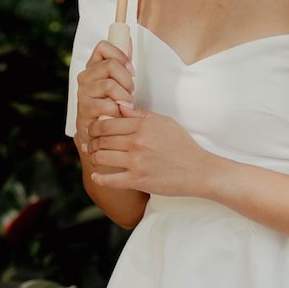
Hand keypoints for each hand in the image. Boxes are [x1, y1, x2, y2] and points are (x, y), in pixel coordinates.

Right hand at [75, 39, 134, 152]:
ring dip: (124, 97)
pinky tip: (119, 114)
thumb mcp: (119, 79)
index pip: (103, 46)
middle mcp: (85, 77)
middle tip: (130, 92)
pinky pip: (107, 104)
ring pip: (109, 85)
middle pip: (111, 65)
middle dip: (127, 80)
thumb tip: (128, 36)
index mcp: (93, 66)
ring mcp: (83, 93)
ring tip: (126, 105)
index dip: (121, 56)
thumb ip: (122, 60)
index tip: (131, 70)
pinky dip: (118, 110)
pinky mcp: (84, 110)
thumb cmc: (112, 102)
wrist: (98, 131)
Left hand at [87, 106, 208, 195]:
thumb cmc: (183, 145)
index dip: (95, 126)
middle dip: (92, 141)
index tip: (92, 129)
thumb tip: (118, 106)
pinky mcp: (138, 181)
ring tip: (94, 157)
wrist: (199, 170)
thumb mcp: (164, 122)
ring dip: (94, 157)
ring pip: (102, 157)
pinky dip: (99, 178)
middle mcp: (137, 143)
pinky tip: (96, 176)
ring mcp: (136, 162)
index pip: (108, 123)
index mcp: (143, 126)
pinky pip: (110, 180)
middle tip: (89, 143)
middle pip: (102, 139)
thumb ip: (139, 115)